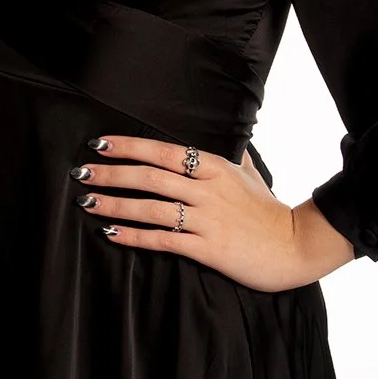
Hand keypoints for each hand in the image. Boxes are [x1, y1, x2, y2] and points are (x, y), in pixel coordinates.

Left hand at [71, 135, 355, 292]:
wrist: (296, 247)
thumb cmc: (268, 210)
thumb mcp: (250, 173)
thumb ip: (230, 152)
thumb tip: (225, 129)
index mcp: (215, 167)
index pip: (164, 150)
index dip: (129, 146)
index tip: (100, 144)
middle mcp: (208, 190)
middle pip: (150, 177)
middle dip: (111, 173)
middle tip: (81, 172)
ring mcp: (207, 220)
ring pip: (151, 207)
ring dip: (115, 205)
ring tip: (88, 202)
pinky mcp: (208, 249)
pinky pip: (163, 240)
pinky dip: (134, 236)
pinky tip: (111, 234)